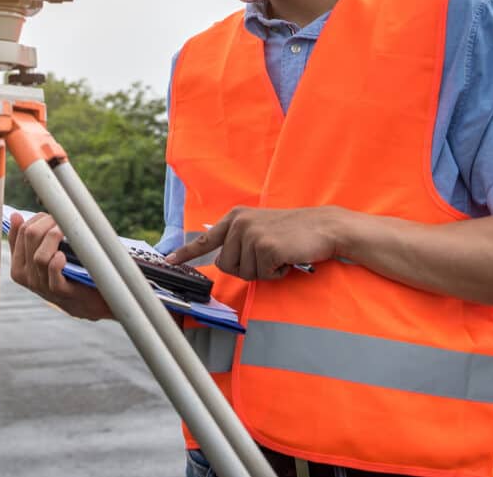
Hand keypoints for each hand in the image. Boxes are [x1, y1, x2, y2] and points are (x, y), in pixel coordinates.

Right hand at [8, 211, 112, 320]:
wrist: (86, 303)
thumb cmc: (64, 275)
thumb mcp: (42, 256)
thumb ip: (27, 240)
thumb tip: (15, 216)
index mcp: (18, 267)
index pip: (19, 233)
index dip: (36, 218)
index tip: (52, 216)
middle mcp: (27, 277)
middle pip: (30, 237)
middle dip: (48, 222)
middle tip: (62, 221)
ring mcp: (42, 286)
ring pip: (40, 255)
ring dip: (55, 237)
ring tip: (66, 233)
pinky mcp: (60, 291)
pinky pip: (53, 271)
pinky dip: (58, 260)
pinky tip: (65, 254)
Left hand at [166, 205, 347, 279]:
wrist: (323, 227)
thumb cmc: (293, 232)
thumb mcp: (260, 228)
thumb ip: (240, 239)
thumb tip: (221, 261)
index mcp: (236, 217)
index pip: (206, 238)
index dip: (186, 253)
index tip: (168, 262)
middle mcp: (239, 223)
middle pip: (226, 266)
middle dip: (247, 269)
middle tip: (267, 257)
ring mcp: (251, 234)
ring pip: (244, 273)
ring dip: (263, 271)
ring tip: (279, 254)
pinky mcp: (265, 247)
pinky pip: (262, 275)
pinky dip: (276, 273)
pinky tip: (286, 259)